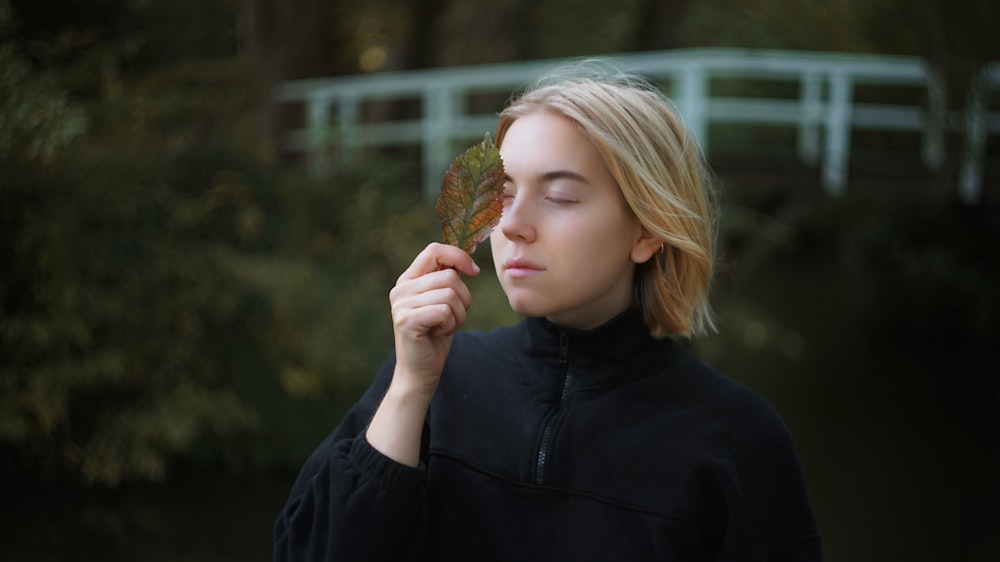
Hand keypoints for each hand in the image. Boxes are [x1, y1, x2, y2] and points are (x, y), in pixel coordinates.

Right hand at [388, 242, 478, 394]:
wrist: (420, 371)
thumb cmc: (435, 336)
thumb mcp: (443, 302)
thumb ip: (448, 281)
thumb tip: (468, 261)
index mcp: (409, 279)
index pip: (434, 250)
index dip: (458, 257)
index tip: (474, 272)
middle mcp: (401, 288)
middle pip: (449, 276)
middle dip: (463, 298)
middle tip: (454, 316)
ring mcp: (401, 304)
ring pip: (449, 294)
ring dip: (458, 314)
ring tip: (446, 326)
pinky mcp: (406, 320)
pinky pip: (444, 311)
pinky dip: (451, 324)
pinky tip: (440, 333)